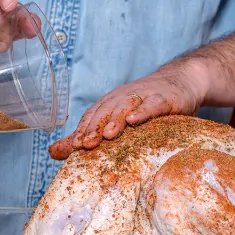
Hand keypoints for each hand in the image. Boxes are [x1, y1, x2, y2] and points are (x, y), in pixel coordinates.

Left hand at [48, 60, 207, 159]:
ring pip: (126, 106)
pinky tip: (134, 120)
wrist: (181, 81)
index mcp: (110, 102)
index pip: (92, 116)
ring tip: (108, 135)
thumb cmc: (146, 105)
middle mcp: (123, 96)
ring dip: (116, 119)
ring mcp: (145, 95)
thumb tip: (52, 152)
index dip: (82, 130)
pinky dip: (143, 111)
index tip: (73, 148)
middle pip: (105, 111)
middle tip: (85, 145)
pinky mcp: (165, 98)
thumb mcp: (117, 119)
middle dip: (94, 127)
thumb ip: (87, 135)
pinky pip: (152, 104)